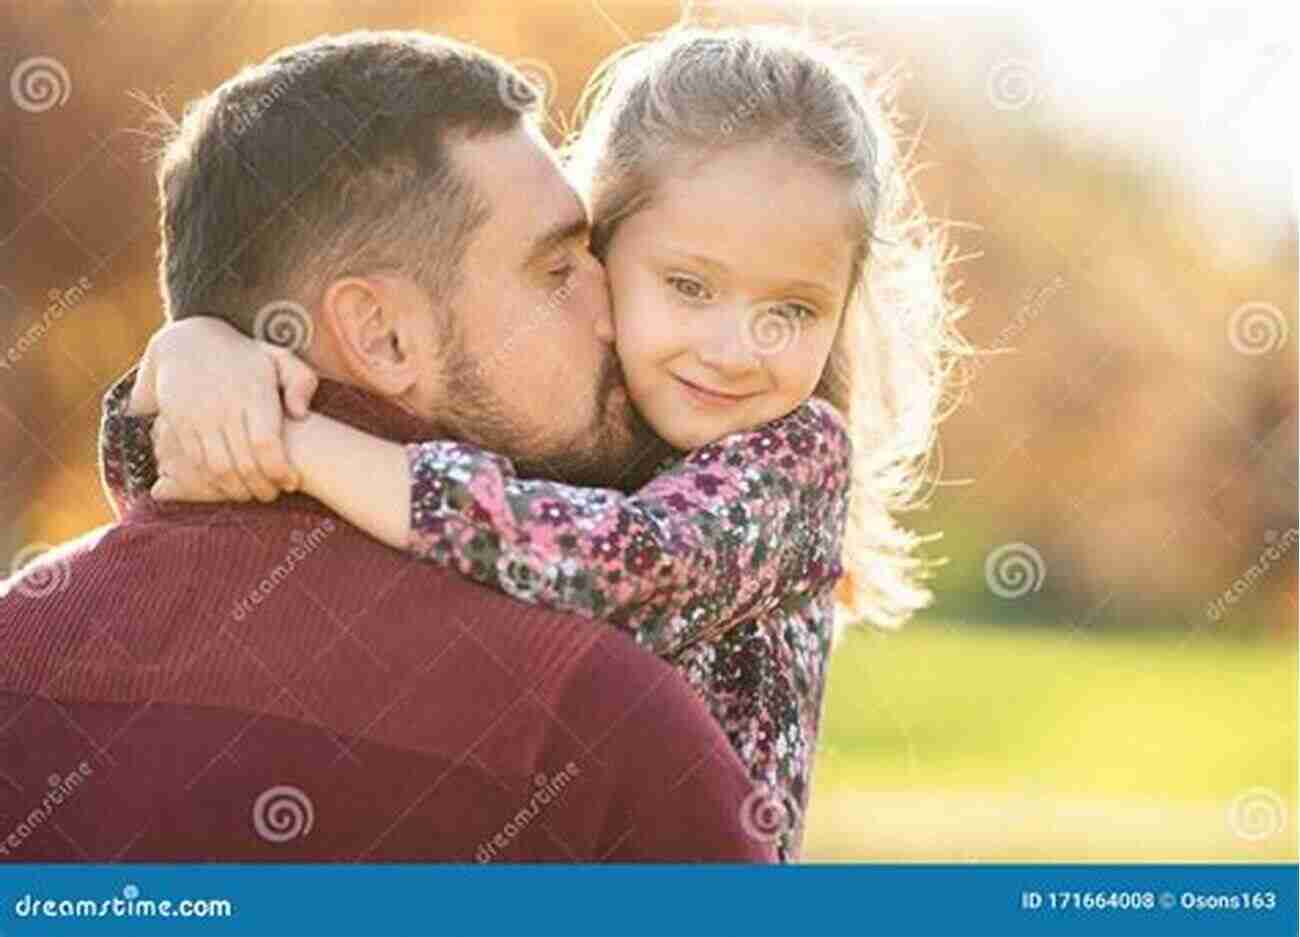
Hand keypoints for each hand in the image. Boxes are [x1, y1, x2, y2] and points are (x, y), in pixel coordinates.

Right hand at [129, 317, 317, 502]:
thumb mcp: (279, 358)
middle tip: (273, 495)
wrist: (186, 342)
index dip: (279, 470)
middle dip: (261, 487)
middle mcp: (225, 406)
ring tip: (251, 494)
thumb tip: (300, 414)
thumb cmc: (245, 357)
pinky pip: (196, 463)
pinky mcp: (178, 424)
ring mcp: (199, 416)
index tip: (291, 483)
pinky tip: (227, 486)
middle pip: (244, 462)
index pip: (267, 444)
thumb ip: (301, 382)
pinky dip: (212, 482)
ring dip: (237, 490)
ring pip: (219, 468)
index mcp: (253, 392)